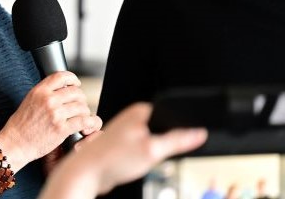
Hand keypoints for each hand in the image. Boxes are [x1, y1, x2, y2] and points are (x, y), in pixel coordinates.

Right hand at [0, 71, 102, 169]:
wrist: (15, 143)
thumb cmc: (21, 125)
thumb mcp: (29, 101)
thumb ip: (45, 93)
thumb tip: (62, 89)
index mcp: (39, 91)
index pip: (62, 76)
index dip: (73, 79)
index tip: (76, 84)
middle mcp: (48, 100)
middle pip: (76, 92)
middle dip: (81, 100)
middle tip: (78, 107)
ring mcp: (55, 114)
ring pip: (82, 107)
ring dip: (84, 113)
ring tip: (81, 119)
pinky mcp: (61, 128)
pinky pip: (84, 121)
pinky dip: (89, 124)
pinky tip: (85, 128)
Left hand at [40, 102, 207, 198]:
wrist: (86, 173)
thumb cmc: (111, 158)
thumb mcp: (152, 150)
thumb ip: (177, 141)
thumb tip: (198, 132)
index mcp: (141, 111)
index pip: (172, 114)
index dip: (180, 130)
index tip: (179, 143)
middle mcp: (133, 118)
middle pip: (165, 130)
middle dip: (164, 146)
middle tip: (151, 155)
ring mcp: (128, 131)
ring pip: (155, 143)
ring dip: (153, 155)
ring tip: (138, 160)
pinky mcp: (125, 145)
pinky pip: (144, 151)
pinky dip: (144, 160)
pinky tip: (134, 165)